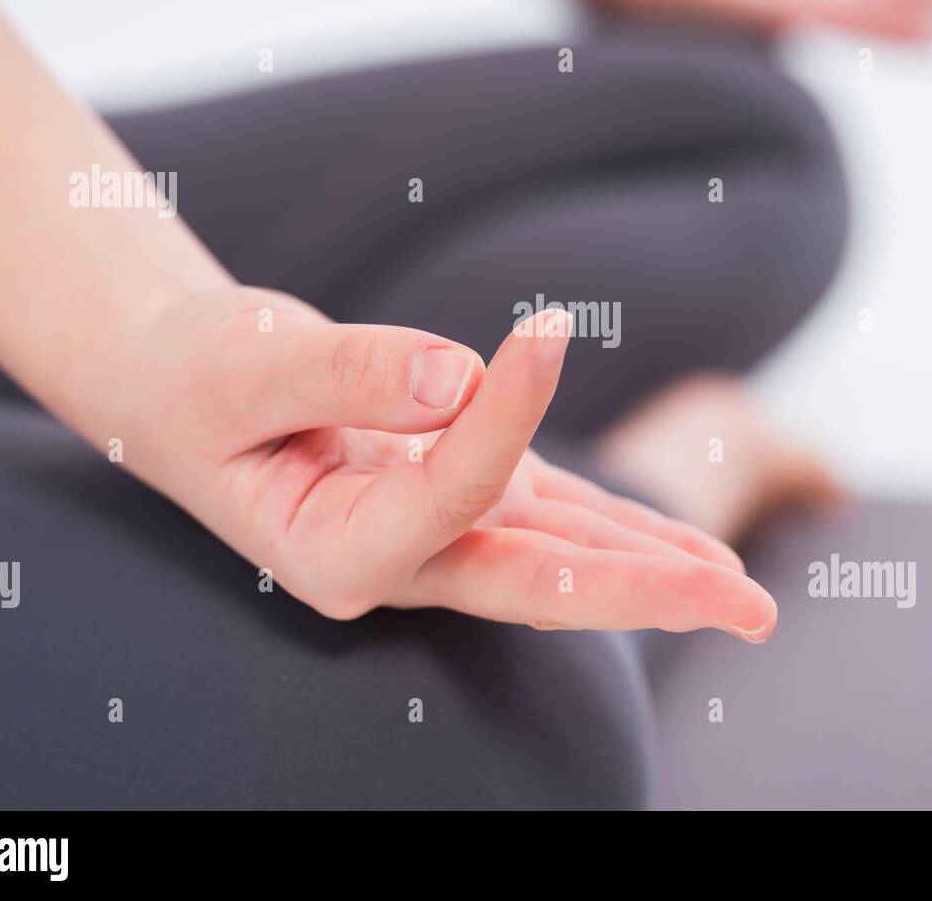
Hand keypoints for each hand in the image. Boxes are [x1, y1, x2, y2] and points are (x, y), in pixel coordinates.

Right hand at [116, 287, 777, 640]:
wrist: (182, 384)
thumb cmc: (198, 378)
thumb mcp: (247, 367)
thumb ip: (350, 373)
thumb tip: (462, 375)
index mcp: (334, 551)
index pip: (453, 488)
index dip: (507, 410)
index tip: (544, 326)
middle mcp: (399, 561)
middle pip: (537, 581)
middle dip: (645, 592)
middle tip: (749, 606)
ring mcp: (438, 535)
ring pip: (559, 557)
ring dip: (652, 570)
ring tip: (745, 592)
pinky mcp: (461, 497)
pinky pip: (552, 518)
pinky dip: (617, 527)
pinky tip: (684, 548)